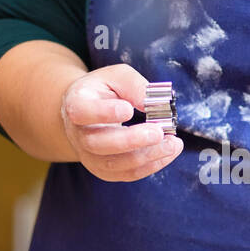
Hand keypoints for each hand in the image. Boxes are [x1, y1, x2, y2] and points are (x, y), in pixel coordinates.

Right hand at [60, 64, 182, 180]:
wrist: (89, 113)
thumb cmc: (104, 91)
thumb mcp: (117, 76)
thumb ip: (134, 85)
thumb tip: (155, 104)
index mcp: (76, 104)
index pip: (82, 112)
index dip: (104, 113)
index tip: (128, 110)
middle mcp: (78, 134)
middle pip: (99, 144)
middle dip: (132, 140)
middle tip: (158, 132)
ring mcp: (89, 156)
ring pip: (115, 164)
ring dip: (147, 156)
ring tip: (173, 144)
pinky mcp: (105, 170)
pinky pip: (128, 174)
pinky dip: (152, 165)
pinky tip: (169, 152)